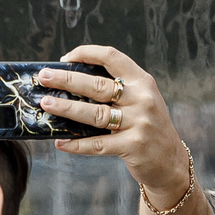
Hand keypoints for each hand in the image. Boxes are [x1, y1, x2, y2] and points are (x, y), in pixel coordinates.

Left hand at [39, 45, 193, 204]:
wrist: (171, 162)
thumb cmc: (147, 127)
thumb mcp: (141, 100)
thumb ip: (116, 90)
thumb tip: (70, 84)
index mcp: (142, 81)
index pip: (111, 57)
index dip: (86, 53)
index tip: (65, 59)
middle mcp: (142, 99)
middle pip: (97, 85)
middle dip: (66, 80)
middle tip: (43, 77)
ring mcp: (139, 123)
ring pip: (94, 114)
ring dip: (66, 108)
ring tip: (46, 104)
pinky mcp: (133, 146)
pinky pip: (98, 145)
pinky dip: (77, 144)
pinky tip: (61, 141)